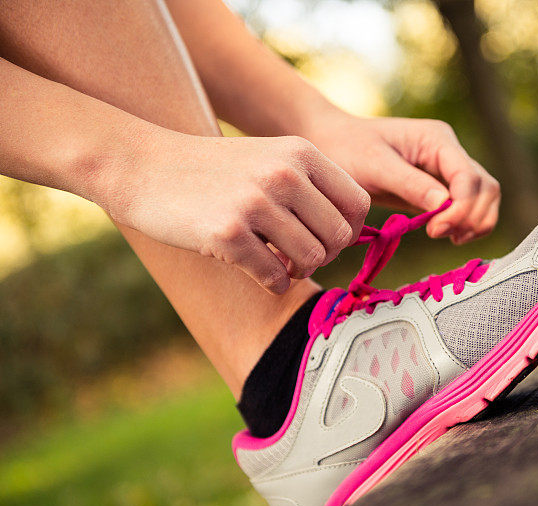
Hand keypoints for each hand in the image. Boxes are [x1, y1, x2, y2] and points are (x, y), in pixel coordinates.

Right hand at [105, 132, 369, 292]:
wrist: (142, 166)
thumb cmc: (214, 170)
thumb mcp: (270, 158)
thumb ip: (312, 187)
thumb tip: (350, 235)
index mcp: (301, 152)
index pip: (358, 203)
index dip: (349, 230)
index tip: (327, 239)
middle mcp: (284, 174)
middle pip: (339, 237)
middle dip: (325, 255)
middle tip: (298, 257)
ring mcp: (256, 203)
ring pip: (312, 259)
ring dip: (298, 271)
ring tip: (278, 264)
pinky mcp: (228, 233)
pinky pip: (275, 278)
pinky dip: (273, 283)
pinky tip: (258, 272)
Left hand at [305, 113, 500, 243]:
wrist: (332, 143)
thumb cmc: (348, 149)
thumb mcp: (375, 165)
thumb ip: (410, 184)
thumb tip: (444, 205)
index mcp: (436, 139)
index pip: (469, 177)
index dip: (461, 208)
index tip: (436, 231)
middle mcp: (449, 152)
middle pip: (486, 187)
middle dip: (472, 216)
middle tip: (443, 237)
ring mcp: (447, 169)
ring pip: (484, 197)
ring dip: (475, 222)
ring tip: (449, 239)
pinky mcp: (440, 187)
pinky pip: (467, 206)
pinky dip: (466, 223)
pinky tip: (449, 235)